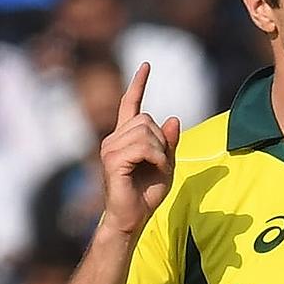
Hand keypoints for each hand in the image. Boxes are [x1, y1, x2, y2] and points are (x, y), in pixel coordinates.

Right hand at [99, 62, 179, 236]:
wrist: (132, 218)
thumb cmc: (146, 195)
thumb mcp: (166, 166)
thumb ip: (169, 144)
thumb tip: (173, 118)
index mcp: (125, 138)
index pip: (130, 104)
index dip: (139, 84)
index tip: (147, 65)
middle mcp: (114, 139)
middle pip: (146, 119)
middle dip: (162, 140)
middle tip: (161, 163)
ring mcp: (110, 147)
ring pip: (146, 131)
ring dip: (160, 151)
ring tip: (156, 168)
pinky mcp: (112, 159)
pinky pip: (143, 146)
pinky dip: (157, 158)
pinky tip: (154, 169)